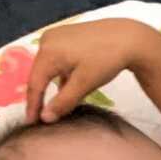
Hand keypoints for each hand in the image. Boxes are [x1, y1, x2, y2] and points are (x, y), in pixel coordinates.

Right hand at [25, 19, 157, 123]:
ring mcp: (56, 36)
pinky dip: (60, 76)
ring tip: (52, 107)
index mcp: (48, 51)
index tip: (32, 123)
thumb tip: (45, 118)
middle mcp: (47, 40)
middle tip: (40, 118)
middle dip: (40, 97)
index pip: (34, 84)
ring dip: (50, 87)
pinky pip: (56, 60)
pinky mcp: (65, 36)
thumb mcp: (84, 84)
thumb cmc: (106, 59)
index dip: (33, 105)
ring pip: (48, 68)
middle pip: (39, 75)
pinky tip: (66, 89)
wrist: (128, 37)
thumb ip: (63, 102)